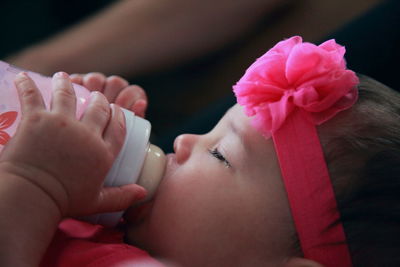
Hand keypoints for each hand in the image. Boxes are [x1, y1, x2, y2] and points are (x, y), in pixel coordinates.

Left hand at [0, 72, 145, 217]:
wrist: (31, 197)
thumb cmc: (63, 202)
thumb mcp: (97, 202)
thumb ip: (122, 197)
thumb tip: (143, 193)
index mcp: (103, 153)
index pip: (118, 127)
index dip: (118, 115)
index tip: (115, 109)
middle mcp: (86, 134)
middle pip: (98, 107)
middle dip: (98, 98)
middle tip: (94, 95)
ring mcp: (62, 123)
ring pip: (68, 94)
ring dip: (66, 83)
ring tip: (64, 77)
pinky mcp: (36, 119)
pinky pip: (32, 95)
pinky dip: (27, 84)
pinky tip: (25, 76)